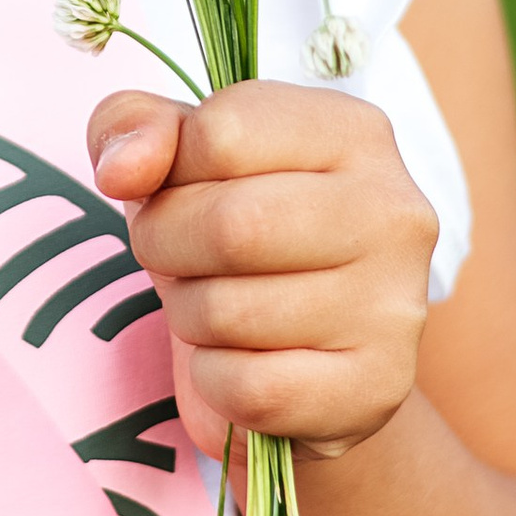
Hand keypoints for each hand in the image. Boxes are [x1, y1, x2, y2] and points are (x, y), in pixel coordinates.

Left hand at [89, 82, 437, 462]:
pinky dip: (215, 381)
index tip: (180, 190)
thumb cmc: (236, 234)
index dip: (169, 171)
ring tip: (218, 306)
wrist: (307, 354)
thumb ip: (133, 126)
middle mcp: (393, 211)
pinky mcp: (377, 387)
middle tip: (176, 257)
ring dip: (191, 317)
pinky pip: (249, 389)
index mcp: (353, 132)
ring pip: (232, 313)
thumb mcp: (179, 159)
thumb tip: (122, 167)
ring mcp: (394, 305)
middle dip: (167, 246)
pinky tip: (241, 361)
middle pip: (231, 226)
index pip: (222, 133)